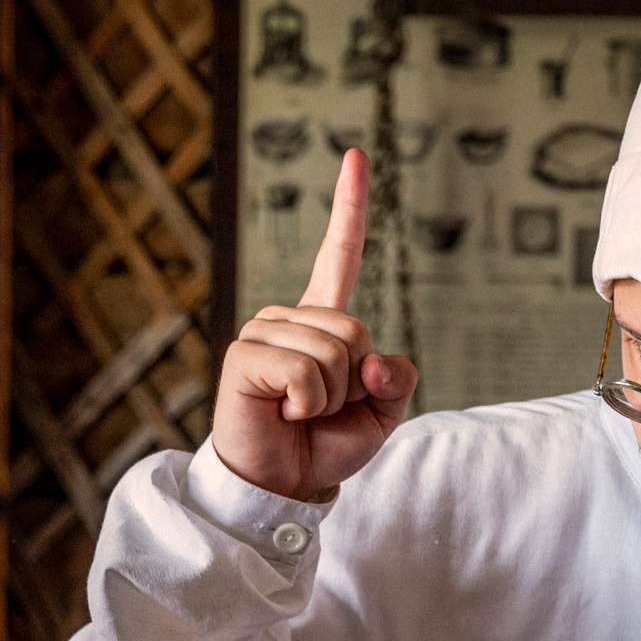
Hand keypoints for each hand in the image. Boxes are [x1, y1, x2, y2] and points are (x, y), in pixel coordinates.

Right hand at [213, 147, 417, 500]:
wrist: (281, 485)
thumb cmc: (323, 445)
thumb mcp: (381, 413)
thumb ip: (397, 379)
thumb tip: (376, 360)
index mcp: (320, 321)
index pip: (339, 255)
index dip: (350, 208)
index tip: (357, 155)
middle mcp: (287, 317)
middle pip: (355, 328)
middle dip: (355, 381)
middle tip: (322, 408)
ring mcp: (262, 332)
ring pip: (334, 352)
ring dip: (332, 397)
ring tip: (300, 413)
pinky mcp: (243, 355)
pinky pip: (306, 372)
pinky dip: (309, 404)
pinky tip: (284, 413)